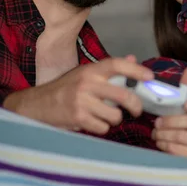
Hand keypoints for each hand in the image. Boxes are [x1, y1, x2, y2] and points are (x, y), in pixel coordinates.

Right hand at [3, 55, 151, 134]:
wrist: (35, 105)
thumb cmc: (64, 89)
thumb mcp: (84, 74)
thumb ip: (108, 69)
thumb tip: (132, 58)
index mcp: (90, 70)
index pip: (117, 64)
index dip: (136, 69)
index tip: (150, 77)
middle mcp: (87, 83)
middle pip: (123, 95)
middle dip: (136, 106)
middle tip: (137, 110)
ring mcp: (82, 101)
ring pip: (115, 115)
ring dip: (114, 119)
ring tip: (103, 115)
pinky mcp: (78, 118)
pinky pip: (103, 128)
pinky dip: (101, 128)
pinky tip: (91, 122)